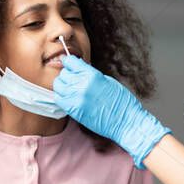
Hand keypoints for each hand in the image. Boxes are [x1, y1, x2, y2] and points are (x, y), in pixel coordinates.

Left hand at [53, 55, 169, 167]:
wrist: (126, 122)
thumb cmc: (122, 102)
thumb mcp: (108, 81)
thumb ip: (91, 74)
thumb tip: (79, 69)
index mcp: (92, 75)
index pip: (71, 62)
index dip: (69, 62)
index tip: (68, 63)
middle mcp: (82, 85)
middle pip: (64, 73)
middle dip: (67, 74)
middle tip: (73, 79)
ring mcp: (75, 98)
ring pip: (57, 85)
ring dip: (62, 85)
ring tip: (71, 89)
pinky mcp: (72, 110)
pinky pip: (57, 99)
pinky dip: (60, 96)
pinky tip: (68, 97)